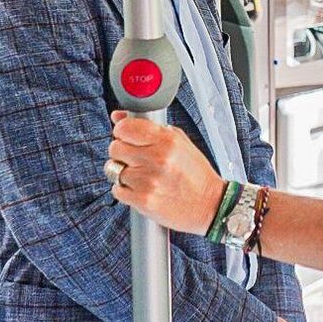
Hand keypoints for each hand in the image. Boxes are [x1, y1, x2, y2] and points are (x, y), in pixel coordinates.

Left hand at [109, 111, 224, 233]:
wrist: (210, 205)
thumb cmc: (196, 174)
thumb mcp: (179, 142)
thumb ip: (149, 127)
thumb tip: (118, 116)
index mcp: (168, 140)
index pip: (125, 127)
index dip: (121, 132)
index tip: (125, 136)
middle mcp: (157, 158)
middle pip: (114, 147)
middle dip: (122, 153)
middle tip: (135, 159)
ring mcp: (148, 180)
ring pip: (113, 169)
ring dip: (123, 172)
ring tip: (141, 176)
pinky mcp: (142, 200)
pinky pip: (117, 190)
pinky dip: (125, 190)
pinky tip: (141, 189)